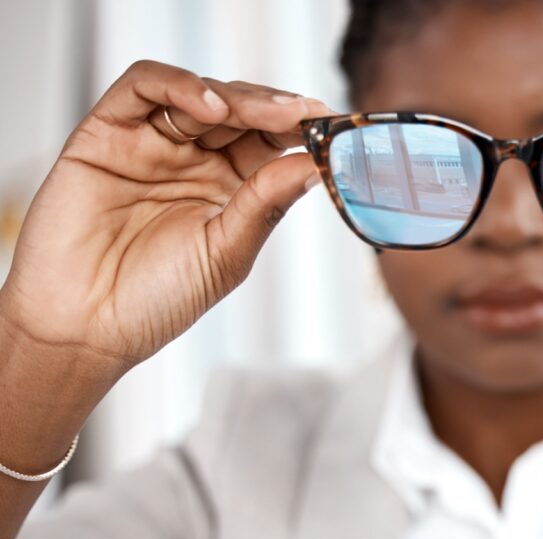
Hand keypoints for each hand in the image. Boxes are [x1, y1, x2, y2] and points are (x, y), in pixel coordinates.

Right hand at [0, 60, 332, 372]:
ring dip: (240, 97)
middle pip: (242, 111)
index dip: (303, 130)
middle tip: (306, 115)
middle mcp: (193, 160)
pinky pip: (143, 88)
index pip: (272, 142)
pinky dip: (180, 86)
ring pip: (200, 93)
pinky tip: (212, 108)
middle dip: (278, 109)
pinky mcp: (108, 132)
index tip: (335, 129)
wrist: (86, 327)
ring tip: (269, 114)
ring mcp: (152, 143)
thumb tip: (316, 166)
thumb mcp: (226, 254)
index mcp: (230, 187)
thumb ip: (266, 205)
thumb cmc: (155, 301)